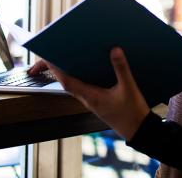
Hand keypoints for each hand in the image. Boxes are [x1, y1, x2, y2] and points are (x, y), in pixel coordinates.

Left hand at [29, 48, 149, 139]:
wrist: (138, 130)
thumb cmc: (132, 112)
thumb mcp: (128, 88)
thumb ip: (121, 69)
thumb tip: (115, 50)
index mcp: (91, 96)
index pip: (67, 82)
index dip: (55, 69)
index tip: (46, 57)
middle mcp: (87, 98)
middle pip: (65, 82)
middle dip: (52, 71)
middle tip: (42, 60)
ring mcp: (91, 100)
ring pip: (72, 85)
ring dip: (62, 73)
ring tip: (56, 60)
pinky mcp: (97, 100)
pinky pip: (81, 87)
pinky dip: (75, 77)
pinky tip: (80, 70)